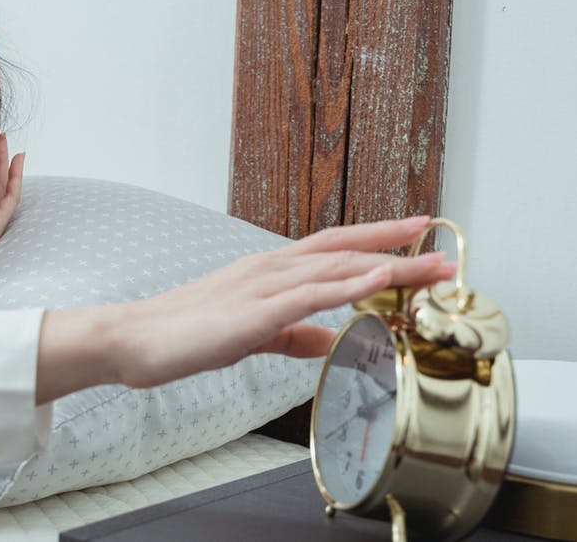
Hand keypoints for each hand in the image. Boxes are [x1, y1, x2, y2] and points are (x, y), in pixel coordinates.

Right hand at [37, 216, 456, 402]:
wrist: (132, 340)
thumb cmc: (181, 335)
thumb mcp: (249, 335)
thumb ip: (291, 334)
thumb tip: (329, 338)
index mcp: (267, 272)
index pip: (333, 248)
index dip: (376, 240)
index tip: (416, 236)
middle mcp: (268, 268)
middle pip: (344, 251)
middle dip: (397, 248)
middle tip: (444, 248)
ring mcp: (260, 286)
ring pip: (334, 267)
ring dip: (387, 263)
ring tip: (429, 264)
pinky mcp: (251, 312)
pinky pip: (308, 294)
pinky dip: (348, 284)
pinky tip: (378, 277)